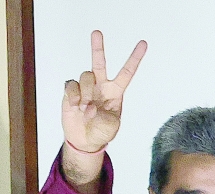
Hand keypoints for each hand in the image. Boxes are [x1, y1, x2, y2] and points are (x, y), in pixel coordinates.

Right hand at [62, 31, 146, 153]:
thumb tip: (91, 106)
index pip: (126, 72)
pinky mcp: (71, 91)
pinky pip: (71, 85)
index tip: (143, 44)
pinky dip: (73, 96)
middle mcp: (101, 86)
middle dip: (98, 47)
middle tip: (97, 32)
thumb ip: (105, 116)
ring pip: (85, 76)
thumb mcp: (111, 126)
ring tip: (85, 108)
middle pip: (99, 62)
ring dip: (85, 93)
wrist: (85, 140)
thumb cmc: (102, 131)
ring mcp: (85, 87)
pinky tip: (75, 106)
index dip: (134, 58)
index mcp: (116, 92)